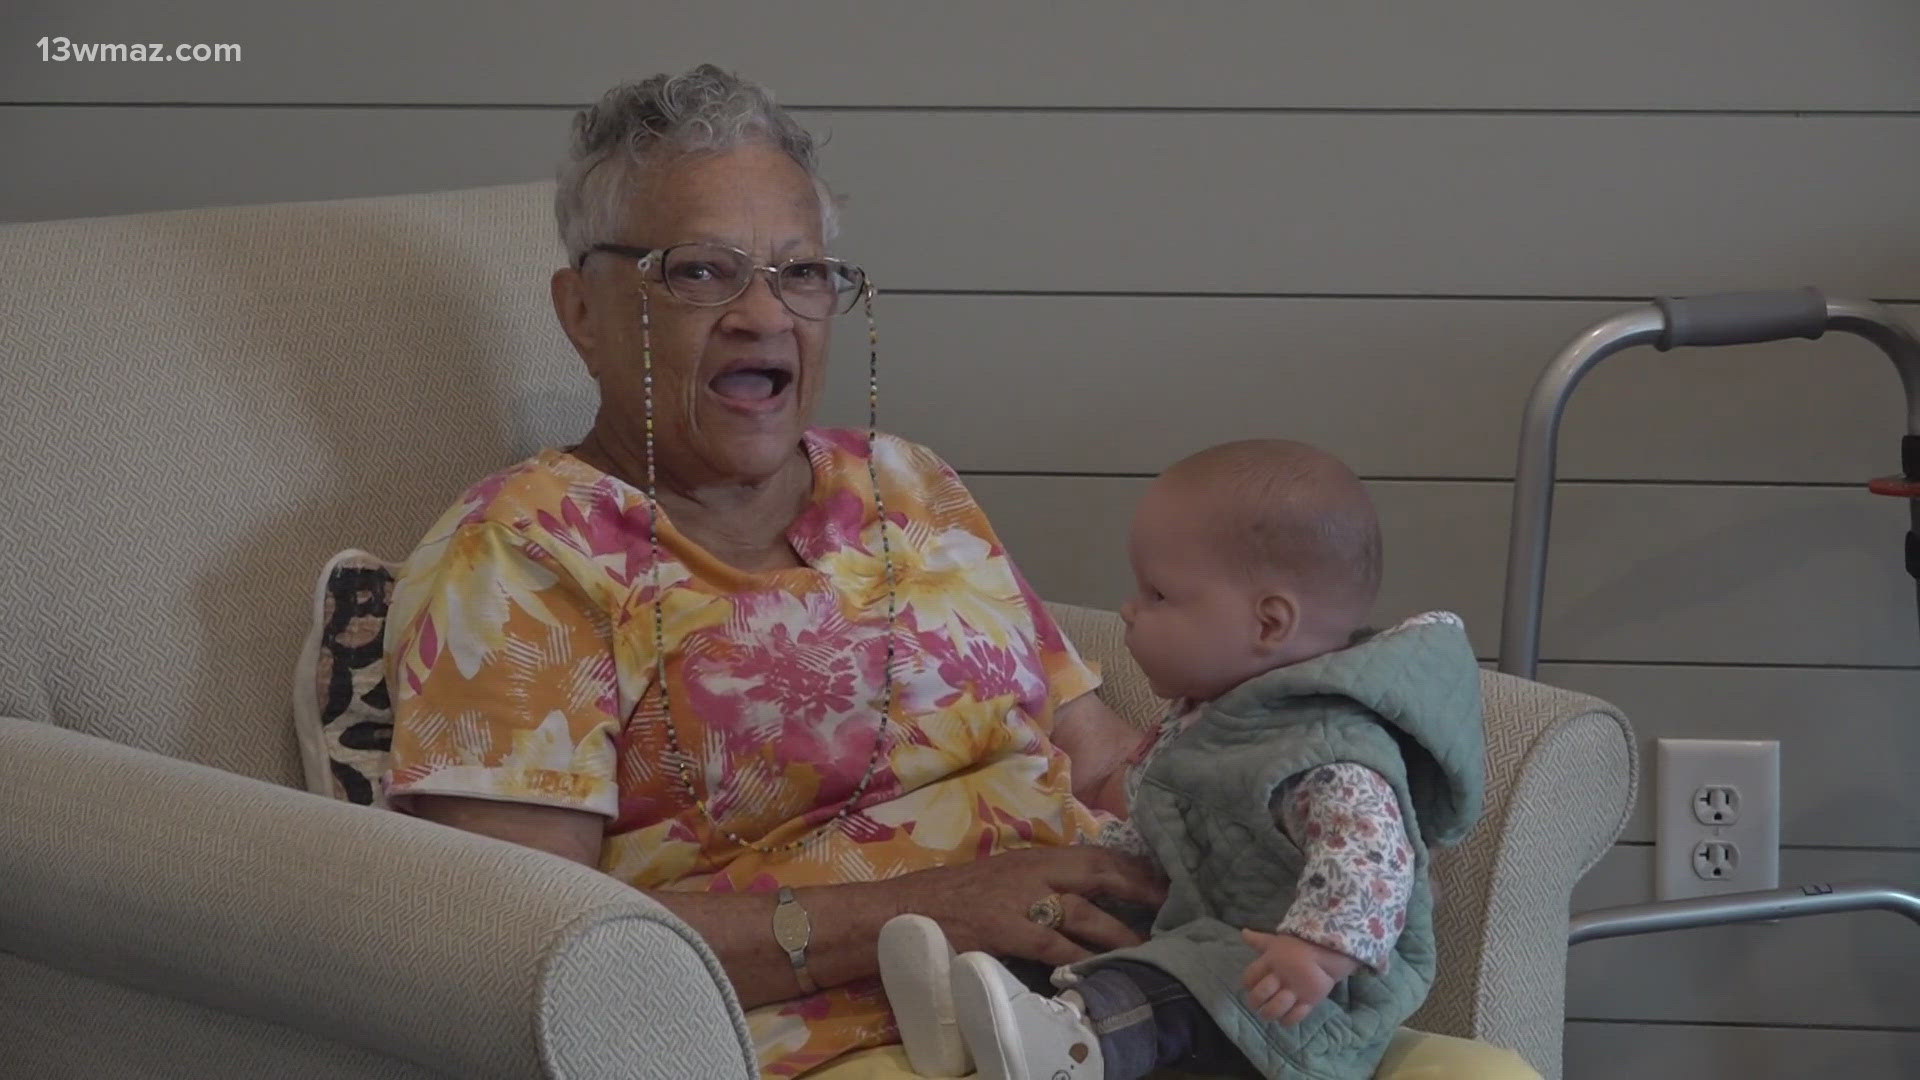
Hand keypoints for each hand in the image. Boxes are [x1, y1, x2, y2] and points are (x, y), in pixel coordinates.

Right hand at [889, 846, 1166, 966]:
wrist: (901, 909)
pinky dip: (1079, 958)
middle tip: (1175, 906)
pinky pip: (1052, 944)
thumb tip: (1085, 900)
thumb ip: (1040, 885)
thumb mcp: (1002, 880)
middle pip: (1100, 872)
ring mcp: (1019, 899)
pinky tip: (1100, 969)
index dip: (1134, 867)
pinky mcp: (1004, 928)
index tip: (1166, 879)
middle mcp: (1033, 871)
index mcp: (1034, 859)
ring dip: (1120, 929)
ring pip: (1083, 910)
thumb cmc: (952, 898)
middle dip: (1140, 888)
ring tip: (1151, 947)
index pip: (1096, 855)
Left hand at [1239, 929, 1360, 1025]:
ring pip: (1275, 1008)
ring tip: (1268, 1014)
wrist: (1327, 949)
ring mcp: (1295, 989)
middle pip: (1260, 994)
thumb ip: (1258, 940)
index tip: (1250, 987)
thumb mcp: (1276, 941)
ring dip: (1269, 1014)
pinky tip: (1284, 1020)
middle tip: (1257, 1005)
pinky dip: (1287, 1021)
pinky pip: (1296, 1015)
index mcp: (1269, 961)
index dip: (1247, 985)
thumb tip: (1243, 933)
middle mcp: (1280, 976)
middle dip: (1255, 1002)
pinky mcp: (1309, 999)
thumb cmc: (1298, 945)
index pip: (1250, 977)